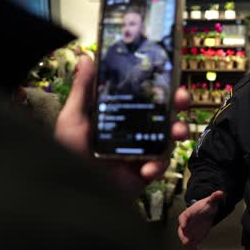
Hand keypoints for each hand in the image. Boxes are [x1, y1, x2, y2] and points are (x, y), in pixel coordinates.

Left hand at [55, 56, 189, 196]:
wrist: (71, 192)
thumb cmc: (68, 153)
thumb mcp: (73, 118)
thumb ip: (83, 89)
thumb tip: (86, 57)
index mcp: (120, 115)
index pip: (144, 96)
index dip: (159, 86)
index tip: (169, 75)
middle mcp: (134, 130)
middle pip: (163, 112)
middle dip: (177, 104)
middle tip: (181, 99)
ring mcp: (142, 151)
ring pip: (169, 137)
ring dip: (178, 131)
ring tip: (177, 132)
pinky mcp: (145, 171)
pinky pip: (160, 165)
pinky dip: (157, 166)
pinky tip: (147, 169)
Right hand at [177, 190, 223, 249]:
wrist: (207, 212)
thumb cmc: (206, 206)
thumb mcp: (210, 201)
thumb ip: (214, 197)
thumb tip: (221, 192)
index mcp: (188, 214)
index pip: (183, 217)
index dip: (183, 221)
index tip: (183, 225)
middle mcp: (187, 224)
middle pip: (182, 231)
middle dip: (183, 237)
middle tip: (186, 241)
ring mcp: (190, 232)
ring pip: (186, 241)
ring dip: (188, 248)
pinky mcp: (195, 239)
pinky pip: (193, 247)